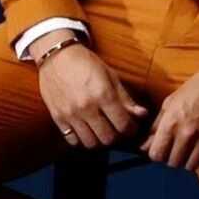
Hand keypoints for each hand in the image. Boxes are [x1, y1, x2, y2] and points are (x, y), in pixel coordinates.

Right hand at [35, 38, 149, 148]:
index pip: (123, 125)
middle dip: (116, 136)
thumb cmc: (85, 63)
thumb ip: (125, 98)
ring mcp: (71, 114)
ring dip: (99, 140)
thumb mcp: (110, 75)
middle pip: (108, 138)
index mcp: (103, 94)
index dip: (131, 129)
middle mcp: (87, 107)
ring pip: (91, 143)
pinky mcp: (57, 117)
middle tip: (117, 129)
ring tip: (101, 131)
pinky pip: (72, 140)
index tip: (131, 127)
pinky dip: (81, 139)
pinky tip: (85, 130)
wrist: (56, 55)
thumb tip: (142, 114)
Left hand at [139, 53, 198, 172]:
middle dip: (173, 157)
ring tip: (192, 149)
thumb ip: (157, 126)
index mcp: (172, 121)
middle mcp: (188, 132)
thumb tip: (144, 146)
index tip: (163, 149)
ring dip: (189, 160)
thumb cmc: (196, 87)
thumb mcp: (171, 102)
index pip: (156, 154)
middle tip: (178, 148)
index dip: (157, 153)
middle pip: (173, 163)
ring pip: (191, 166)